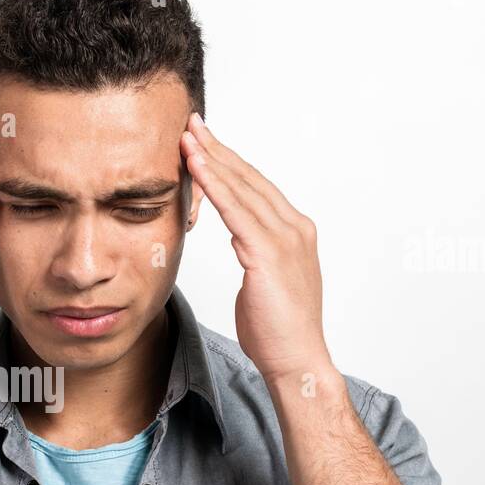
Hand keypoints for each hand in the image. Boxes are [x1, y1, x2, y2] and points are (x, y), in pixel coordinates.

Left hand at [180, 112, 331, 384]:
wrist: (296, 360)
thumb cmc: (278, 330)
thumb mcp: (263, 281)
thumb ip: (254, 254)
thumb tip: (240, 241)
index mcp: (294, 232)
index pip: (257, 187)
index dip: (230, 161)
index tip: (206, 141)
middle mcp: (294, 228)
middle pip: (250, 178)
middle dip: (219, 149)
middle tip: (193, 123)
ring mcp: (284, 239)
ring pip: (242, 189)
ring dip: (213, 160)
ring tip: (188, 138)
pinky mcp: (268, 255)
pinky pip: (236, 213)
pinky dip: (216, 187)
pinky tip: (198, 169)